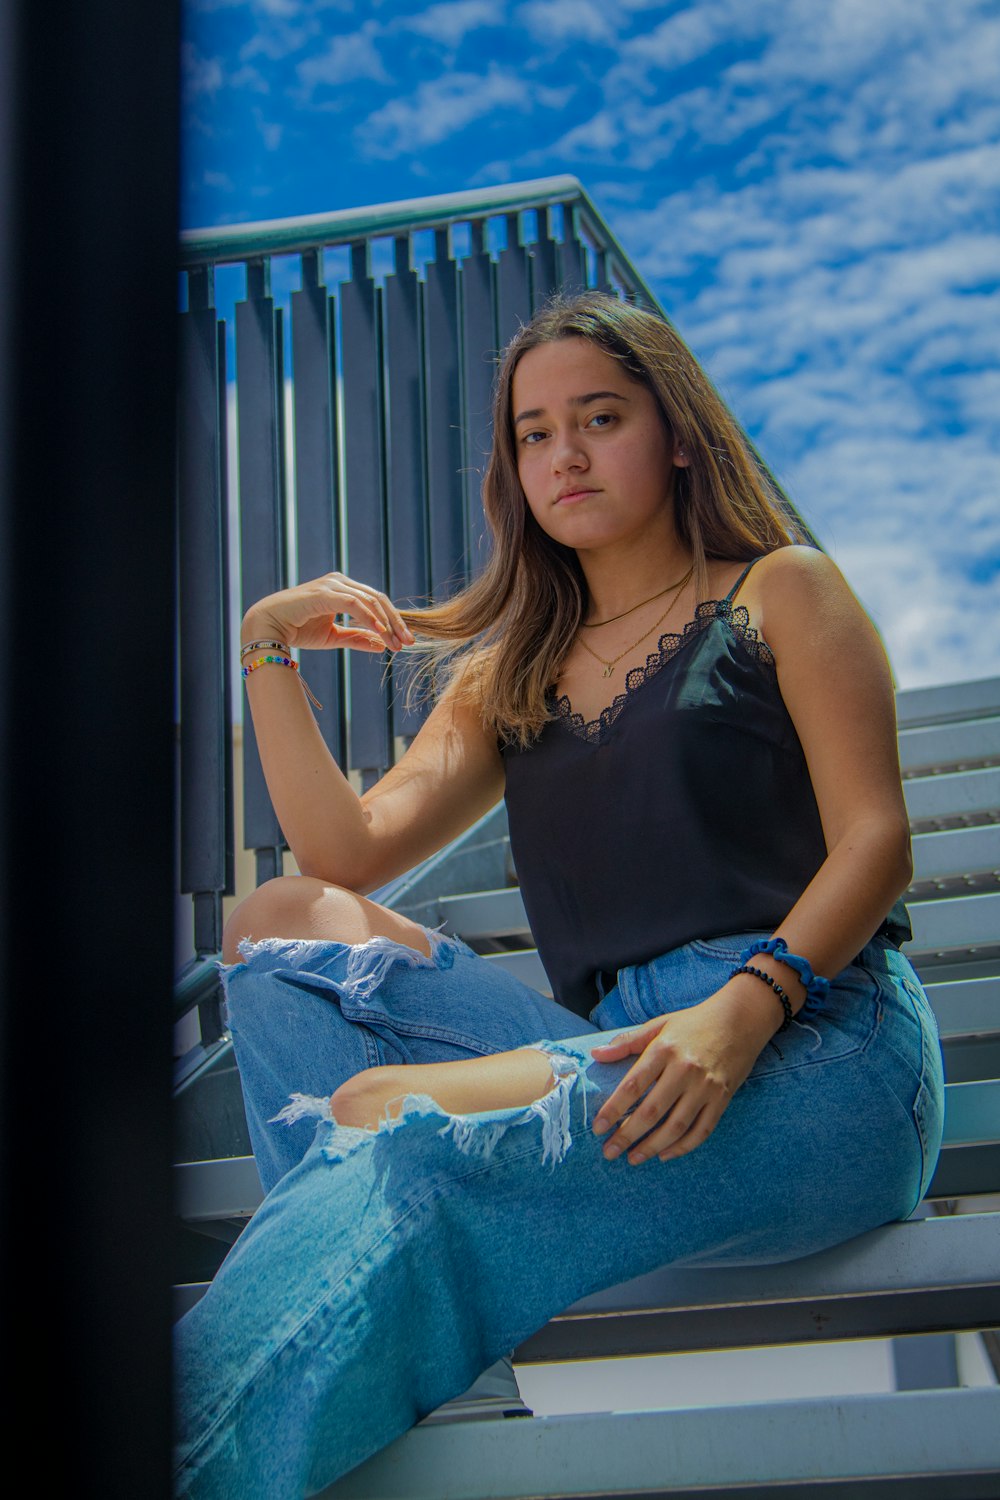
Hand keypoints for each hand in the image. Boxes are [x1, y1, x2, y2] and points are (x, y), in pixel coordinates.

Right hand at [242, 572, 414, 655]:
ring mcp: (332, 584)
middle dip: (395, 623)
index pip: (376, 602)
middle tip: (408, 643)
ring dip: (386, 623)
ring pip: (369, 601)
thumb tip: (381, 645)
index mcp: (343, 589)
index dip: (393, 622)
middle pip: (378, 600)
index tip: (404, 643)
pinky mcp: (324, 592)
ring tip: (395, 643)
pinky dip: (369, 618)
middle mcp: (340, 581)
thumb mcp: (334, 637)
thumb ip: (357, 638)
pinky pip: (354, 604)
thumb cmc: (297, 630)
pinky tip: (380, 632)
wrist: (268, 627)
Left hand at [589, 987, 774, 1164]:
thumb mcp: (658, 1025)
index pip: (633, 1085)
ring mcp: (706, 1087)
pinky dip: (683, 1147)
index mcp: (664, 1049)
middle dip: (627, 1135)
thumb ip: (626, 1042)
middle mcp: (685, 1070)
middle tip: (609, 1152)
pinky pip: (701, 1130)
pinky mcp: (722, 1099)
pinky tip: (665, 1155)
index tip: (598, 1128)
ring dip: (652, 1147)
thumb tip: (596, 1055)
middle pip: (652, 1111)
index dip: (613, 1109)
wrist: (740, 1019)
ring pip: (676, 1126)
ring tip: (633, 1158)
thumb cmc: (693, 1023)